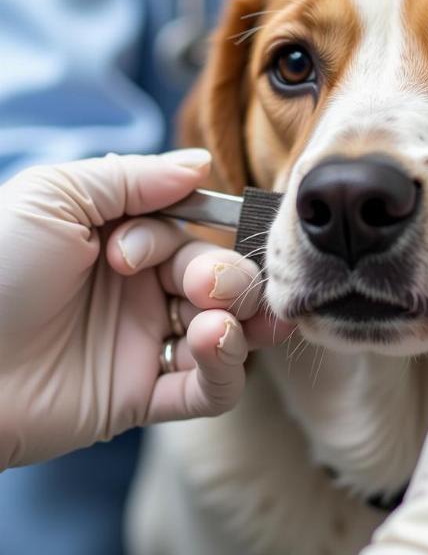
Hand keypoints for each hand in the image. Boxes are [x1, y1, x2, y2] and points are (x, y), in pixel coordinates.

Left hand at [0, 150, 291, 469]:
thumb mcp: (54, 197)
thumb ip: (133, 178)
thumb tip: (202, 163)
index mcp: (123, 241)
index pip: (191, 234)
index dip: (187, 238)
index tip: (129, 252)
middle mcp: (140, 290)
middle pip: (219, 280)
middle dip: (226, 279)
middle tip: (205, 288)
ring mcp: (143, 344)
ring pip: (226, 331)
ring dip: (240, 322)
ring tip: (217, 325)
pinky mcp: (141, 398)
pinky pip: (207, 391)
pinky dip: (226, 370)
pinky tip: (215, 347)